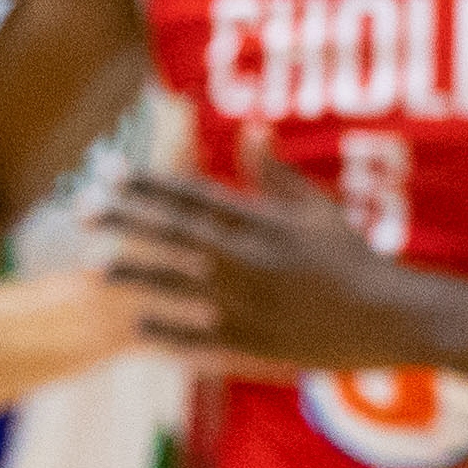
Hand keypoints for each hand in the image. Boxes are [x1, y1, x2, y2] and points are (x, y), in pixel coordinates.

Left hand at [99, 138, 432, 375]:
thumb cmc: (351, 257)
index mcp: (261, 224)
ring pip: (174, 285)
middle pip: (173, 235)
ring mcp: (245, 303)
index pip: (192, 196)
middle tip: (81, 209)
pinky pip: (196, 335)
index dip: (147, 183)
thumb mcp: (316, 209)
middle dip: (123, 220)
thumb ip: (274, 173)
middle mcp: (247, 261)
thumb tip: (250, 125)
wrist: (386, 317)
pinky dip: (165, 329)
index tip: (111, 171)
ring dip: (131, 275)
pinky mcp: (249, 342)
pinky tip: (134, 322)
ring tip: (91, 266)